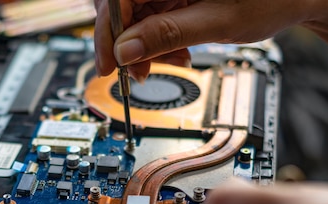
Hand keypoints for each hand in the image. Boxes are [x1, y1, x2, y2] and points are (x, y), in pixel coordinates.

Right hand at [93, 0, 327, 81]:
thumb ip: (168, 34)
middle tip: (134, 73)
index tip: (111, 63)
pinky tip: (175, 53)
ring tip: (166, 64)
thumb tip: (126, 52)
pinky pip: (151, 19)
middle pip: (122, 6)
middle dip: (125, 43)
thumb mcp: (218, 21)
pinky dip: (158, 41)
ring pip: (134, 16)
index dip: (109, 31)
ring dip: (143, 47)